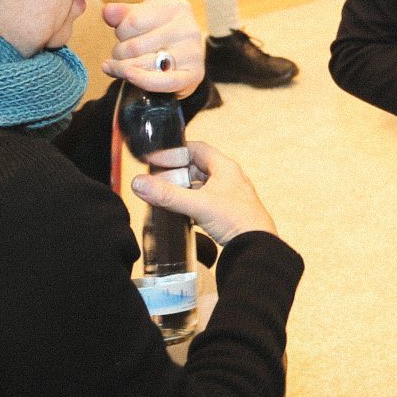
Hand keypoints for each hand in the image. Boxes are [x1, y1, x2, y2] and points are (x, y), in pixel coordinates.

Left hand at [99, 0, 204, 97]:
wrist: (185, 57)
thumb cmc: (159, 33)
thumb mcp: (143, 17)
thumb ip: (123, 13)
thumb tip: (108, 11)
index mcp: (176, 7)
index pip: (133, 21)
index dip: (120, 32)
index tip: (123, 35)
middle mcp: (188, 28)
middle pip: (134, 46)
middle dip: (119, 53)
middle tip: (121, 55)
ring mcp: (192, 53)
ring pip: (142, 64)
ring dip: (123, 69)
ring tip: (120, 68)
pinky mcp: (193, 75)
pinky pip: (164, 82)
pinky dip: (144, 81)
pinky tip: (130, 77)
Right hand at [132, 139, 273, 246]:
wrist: (256, 247)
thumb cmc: (236, 220)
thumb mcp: (197, 204)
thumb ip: (167, 194)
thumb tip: (140, 183)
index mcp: (225, 167)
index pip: (197, 149)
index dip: (176, 151)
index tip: (158, 158)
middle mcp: (228, 178)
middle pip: (196, 168)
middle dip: (176, 173)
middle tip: (156, 179)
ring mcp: (227, 195)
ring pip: (200, 186)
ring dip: (182, 190)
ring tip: (162, 195)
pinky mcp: (225, 212)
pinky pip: (203, 202)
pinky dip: (189, 204)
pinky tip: (177, 212)